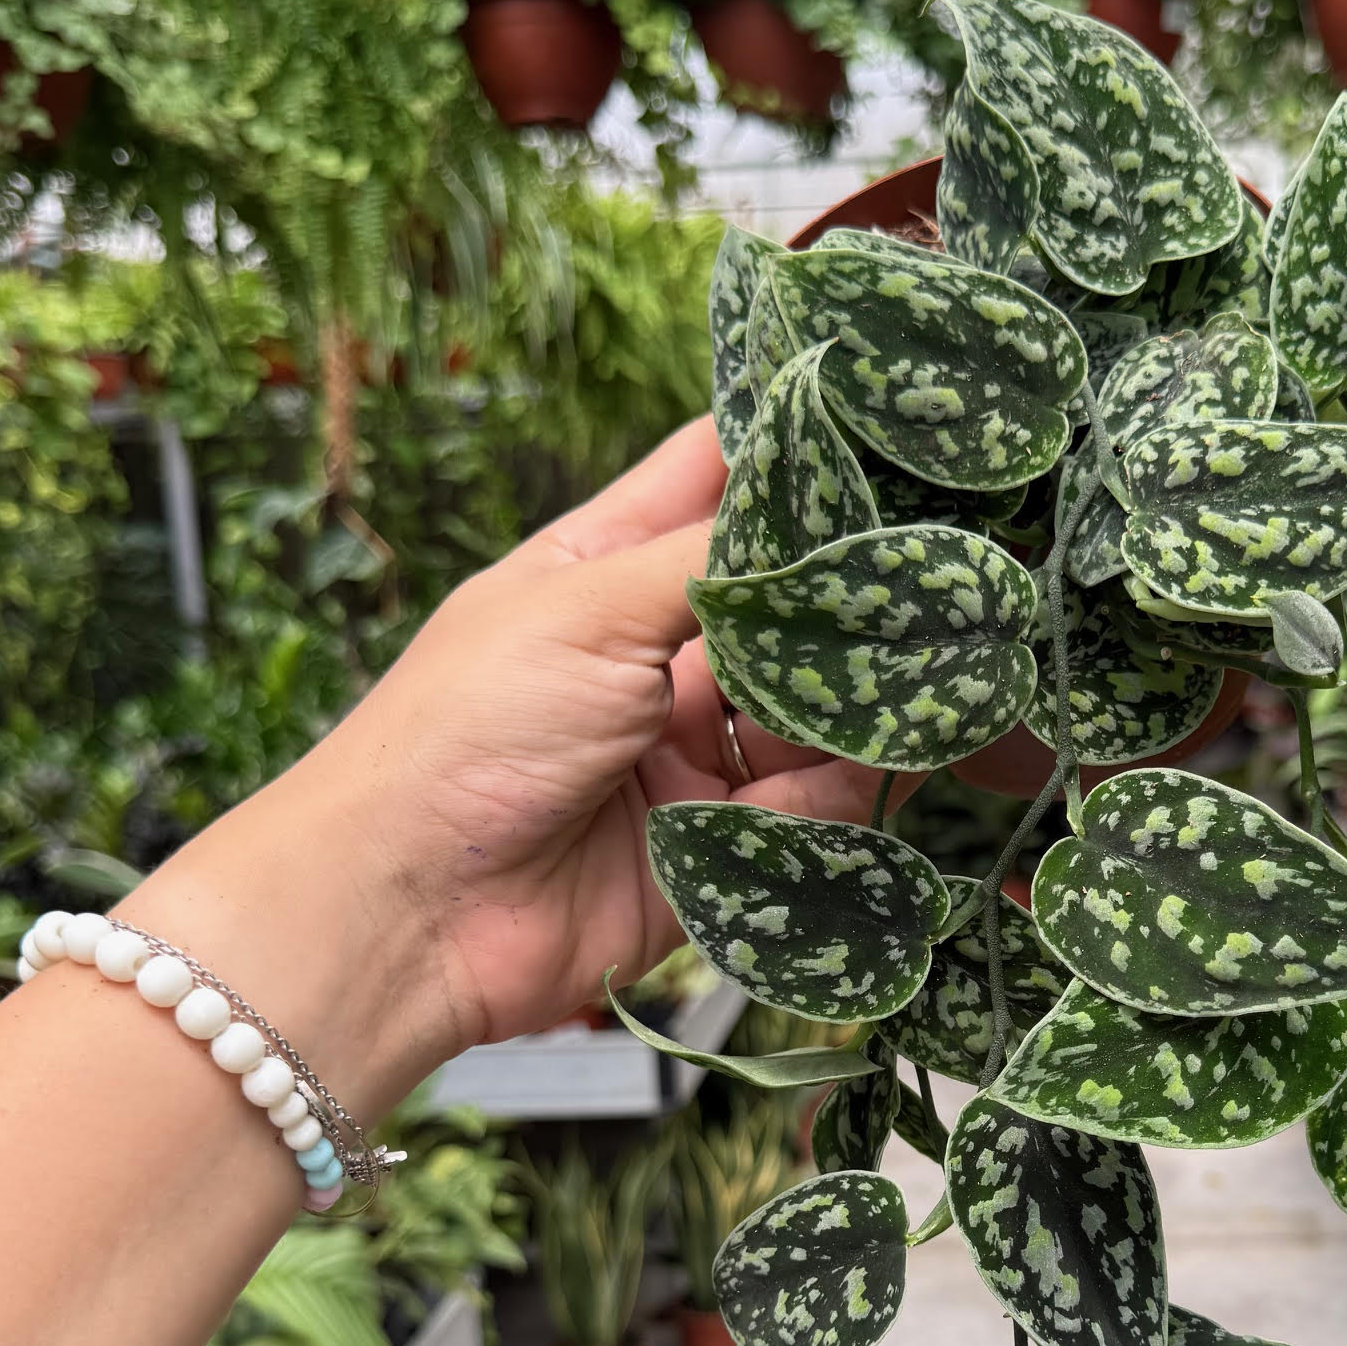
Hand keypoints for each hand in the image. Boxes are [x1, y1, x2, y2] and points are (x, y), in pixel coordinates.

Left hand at [118, 418, 891, 1109]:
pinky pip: (810, 810)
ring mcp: (691, 752)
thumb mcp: (586, 607)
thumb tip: (827, 504)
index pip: (722, 483)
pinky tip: (833, 780)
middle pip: (793, 603)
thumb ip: (714, 556)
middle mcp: (661, 654)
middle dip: (855, 595)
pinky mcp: (718, 847)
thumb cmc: (464, 732)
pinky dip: (831, 796)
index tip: (902, 432)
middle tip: (936, 578)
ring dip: (854, 702)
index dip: (803, 455)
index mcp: (611, 569)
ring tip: (907, 688)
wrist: (410, 913)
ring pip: (818, 710)